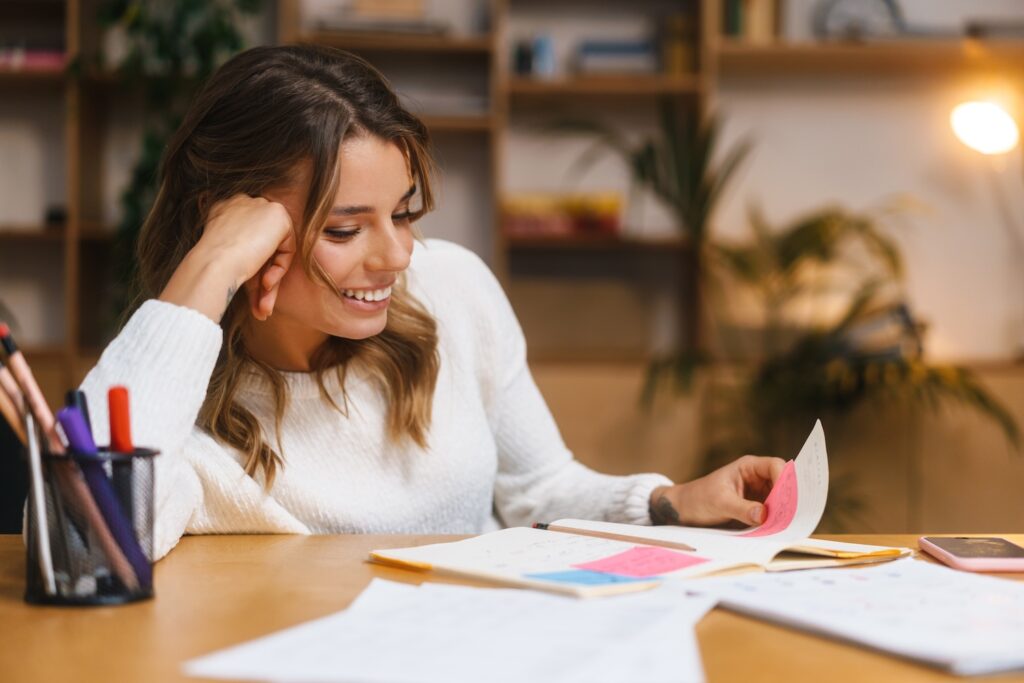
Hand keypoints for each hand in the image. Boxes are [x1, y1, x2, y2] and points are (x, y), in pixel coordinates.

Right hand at [160, 195, 295, 321]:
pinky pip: (286, 248)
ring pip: (274, 250)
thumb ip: (243, 256)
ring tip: (263, 308)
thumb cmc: (212, 269)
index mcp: (225, 210)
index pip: (248, 240)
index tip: (251, 291)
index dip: (252, 269)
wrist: (212, 265)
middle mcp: (242, 203)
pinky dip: (279, 268)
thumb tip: (263, 279)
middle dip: (262, 279)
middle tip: (260, 306)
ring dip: (270, 281)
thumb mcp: (226, 257)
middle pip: (263, 246)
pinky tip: (266, 282)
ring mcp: (260, 206)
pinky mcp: (277, 215)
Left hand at [648, 455, 785, 526]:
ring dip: (783, 512)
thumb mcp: (719, 503)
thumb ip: (742, 508)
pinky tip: (778, 531)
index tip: (787, 498)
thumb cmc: (698, 499)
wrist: (684, 511)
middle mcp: (757, 478)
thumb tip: (765, 516)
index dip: (785, 479)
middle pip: (783, 484)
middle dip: (788, 499)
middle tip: (792, 517)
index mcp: (748, 467)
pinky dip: (776, 521)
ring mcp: (758, 495)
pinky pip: (772, 514)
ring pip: (780, 501)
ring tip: (786, 527)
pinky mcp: (757, 510)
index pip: (775, 466)